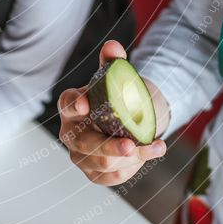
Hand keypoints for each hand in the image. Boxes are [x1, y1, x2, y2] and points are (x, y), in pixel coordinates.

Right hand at [58, 40, 166, 185]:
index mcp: (72, 106)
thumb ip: (114, 61)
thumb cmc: (117, 98)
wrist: (128, 119)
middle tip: (131, 145)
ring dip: (132, 157)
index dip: (73, 103)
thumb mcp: (117, 78)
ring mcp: (81, 156)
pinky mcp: (95, 174)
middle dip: (109, 147)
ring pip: (103, 164)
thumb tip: (113, 46)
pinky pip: (114, 177)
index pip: (67, 104)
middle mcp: (71, 134)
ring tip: (156, 146)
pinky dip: (134, 167)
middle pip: (86, 144)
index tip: (85, 103)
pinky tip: (149, 155)